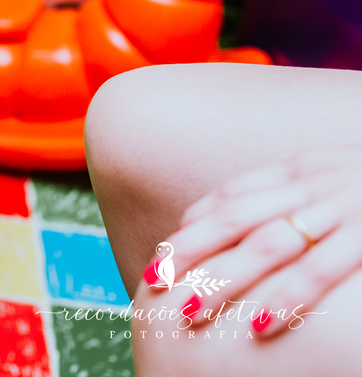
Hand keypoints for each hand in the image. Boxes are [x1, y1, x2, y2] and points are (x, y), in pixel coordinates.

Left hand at [143, 148, 361, 337]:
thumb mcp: (344, 182)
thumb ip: (304, 200)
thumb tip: (259, 232)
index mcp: (303, 169)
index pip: (233, 196)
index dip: (194, 225)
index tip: (164, 253)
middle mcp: (315, 182)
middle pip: (235, 217)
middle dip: (189, 250)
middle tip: (153, 280)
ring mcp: (341, 207)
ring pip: (266, 244)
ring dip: (222, 280)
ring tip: (189, 312)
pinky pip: (320, 269)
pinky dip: (287, 297)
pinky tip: (258, 326)